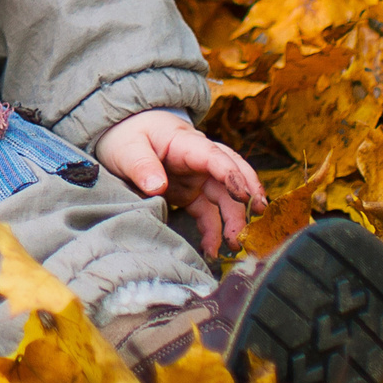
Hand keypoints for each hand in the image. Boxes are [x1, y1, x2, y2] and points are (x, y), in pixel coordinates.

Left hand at [96, 110, 267, 256]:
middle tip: (257, 217)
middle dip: (247, 195)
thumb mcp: (128, 148)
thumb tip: (157, 186)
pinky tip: (212, 249)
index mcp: (185, 143)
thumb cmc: (129, 136)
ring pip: (225, 197)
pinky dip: (213, 231)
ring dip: (234, 219)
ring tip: (235, 243)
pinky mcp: (191, 194)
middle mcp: (198, 160)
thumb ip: (142, 165)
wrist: (124, 133)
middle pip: (231, 174)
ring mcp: (197, 178)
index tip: (243, 195)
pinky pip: (208, 213)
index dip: (231, 175)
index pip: (214, 156)